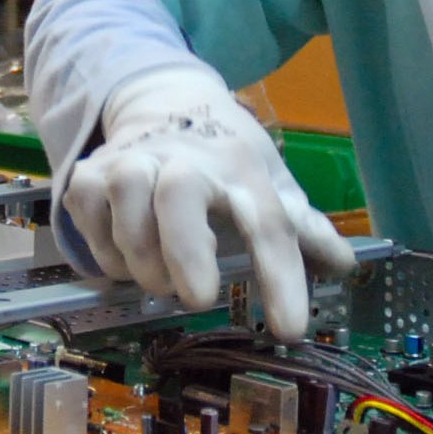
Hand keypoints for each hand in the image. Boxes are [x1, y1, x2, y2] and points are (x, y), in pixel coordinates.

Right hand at [61, 65, 354, 339]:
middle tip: (199, 299)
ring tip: (161, 284)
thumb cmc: (227, 160)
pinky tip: (124, 261)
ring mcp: (136, 160)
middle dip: (185, 250)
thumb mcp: (271, 186)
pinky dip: (102, 246)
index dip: (282, 278)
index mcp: (244, 171)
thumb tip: (345, 267)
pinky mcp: (93, 171)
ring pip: (126, 199)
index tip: (289, 330)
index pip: (270, 224)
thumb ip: (306, 229)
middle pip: (180, 193)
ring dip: (140, 255)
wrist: (165, 102)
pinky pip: (87, 209)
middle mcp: (189, 160)